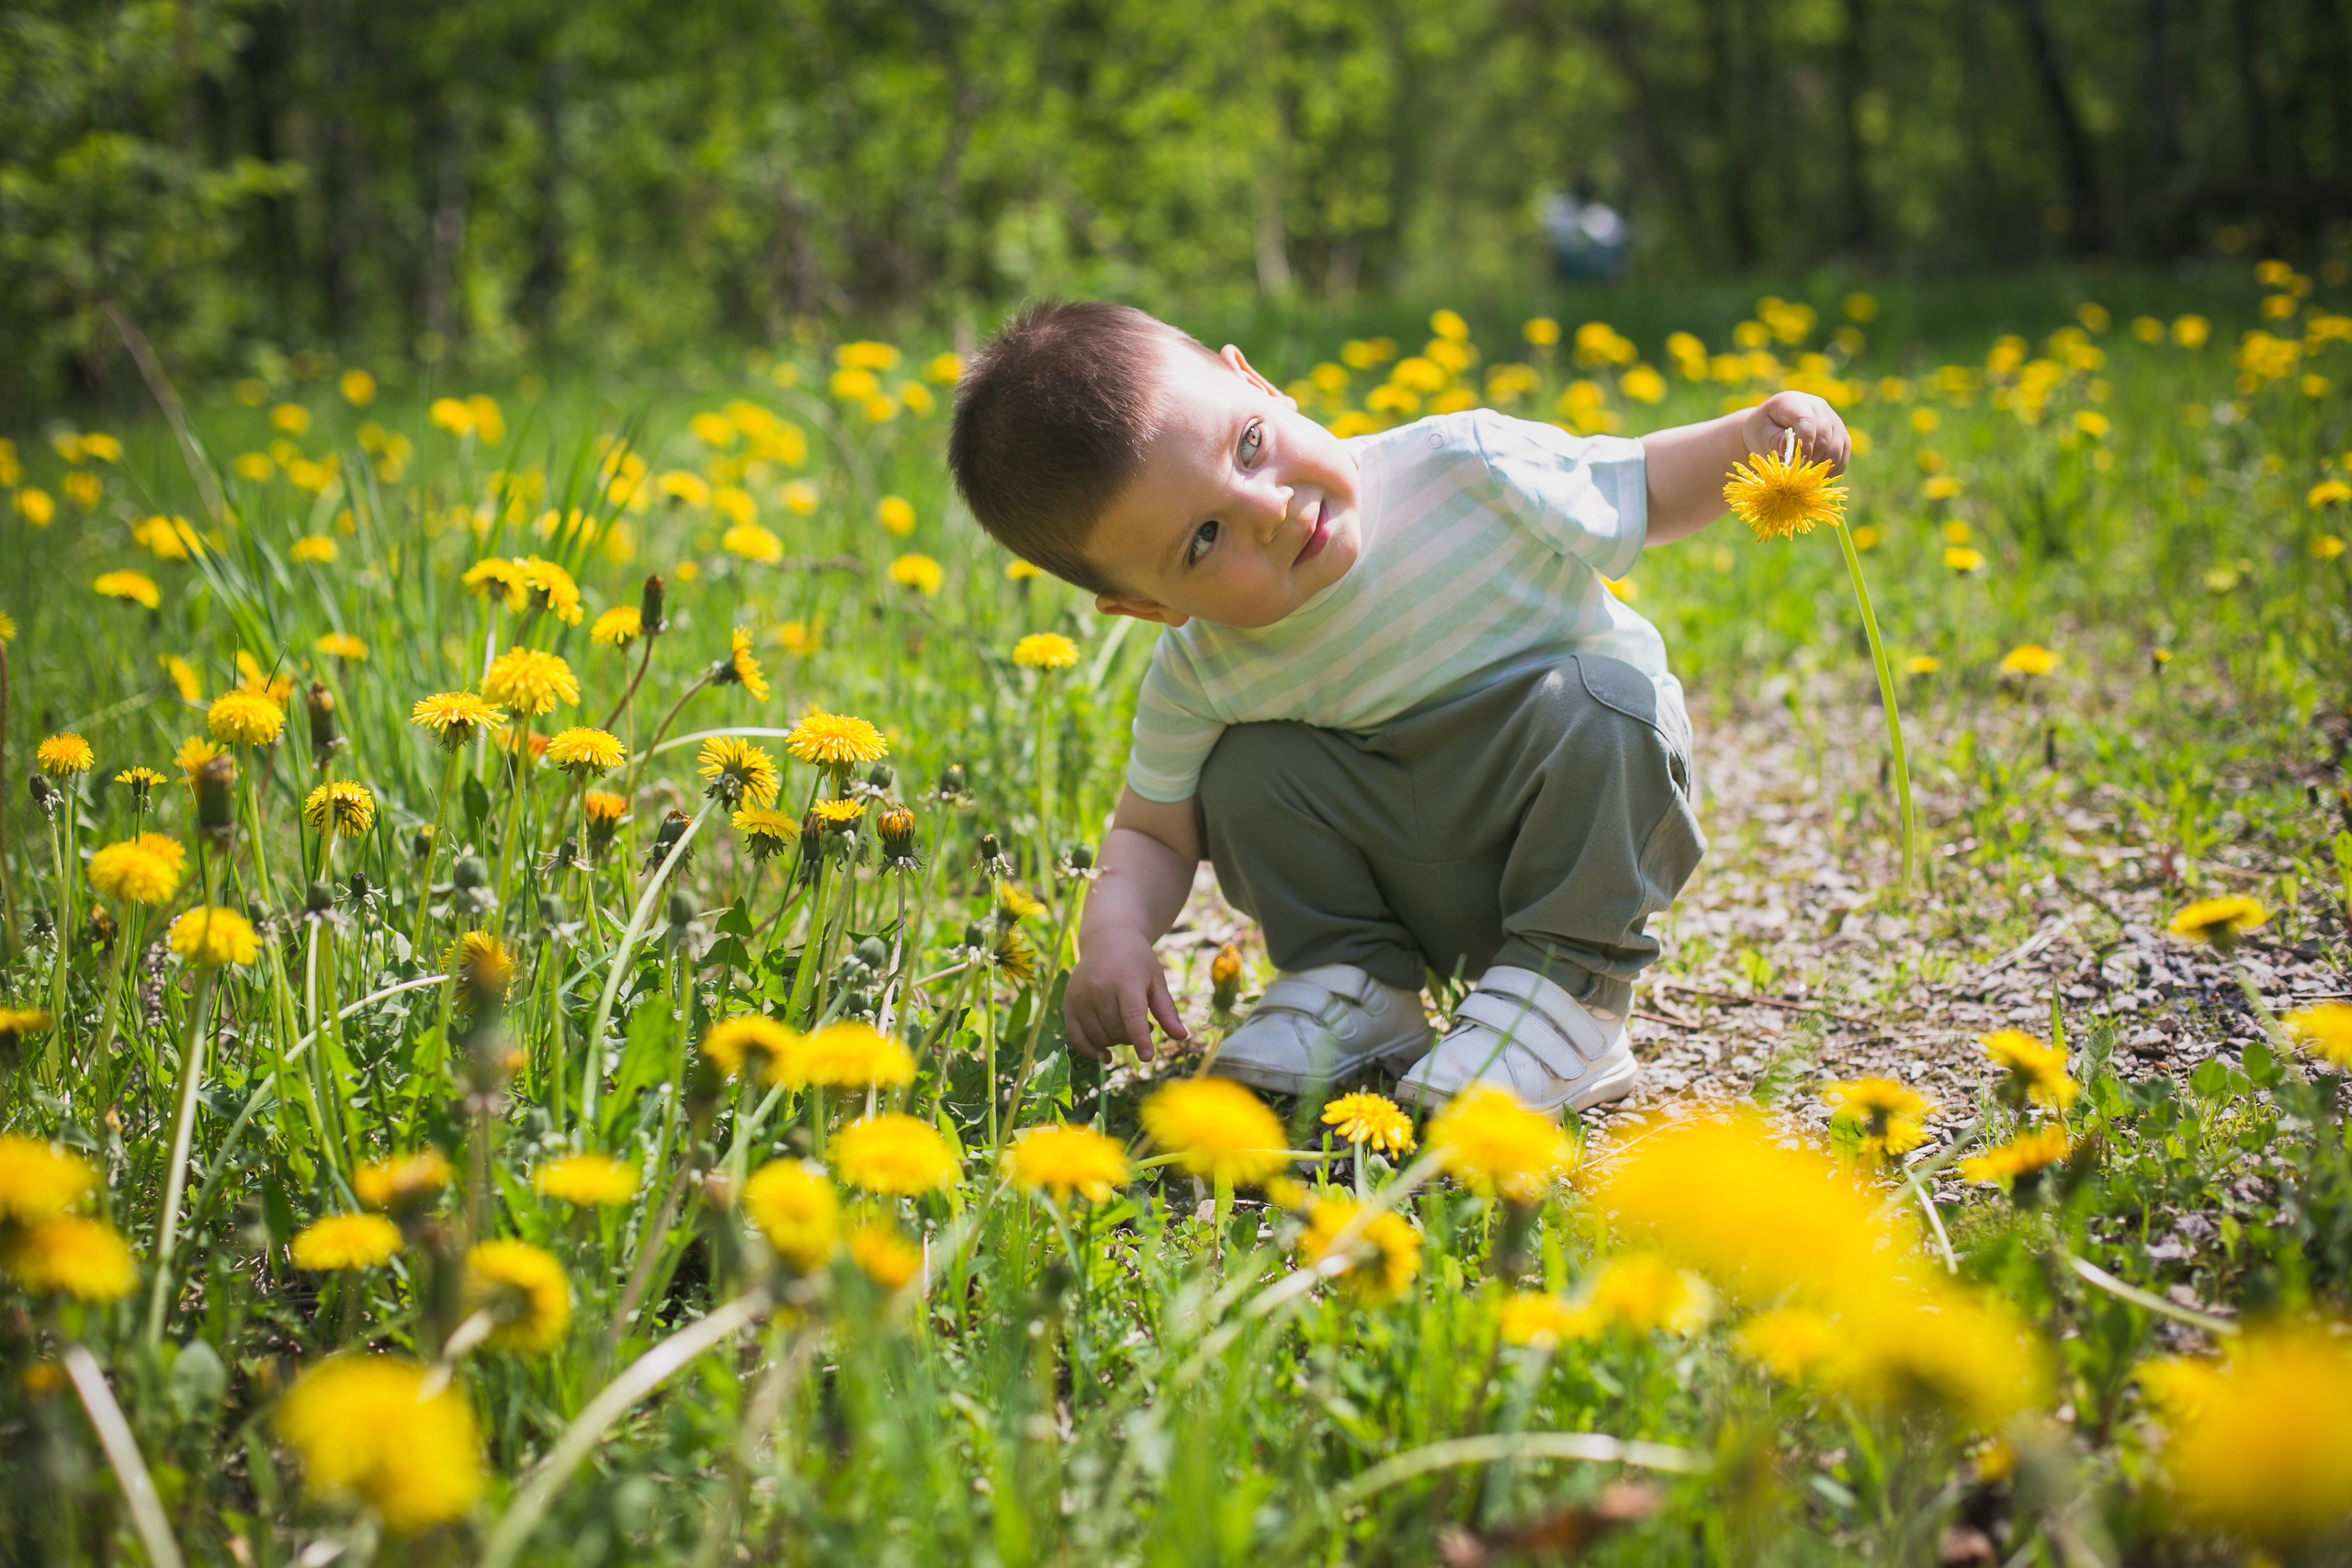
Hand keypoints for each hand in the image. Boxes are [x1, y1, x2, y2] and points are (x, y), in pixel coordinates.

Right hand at [1063, 925, 1188, 1060]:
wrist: (1107, 939)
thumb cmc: (1137, 963)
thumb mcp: (1156, 981)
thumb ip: (1167, 1010)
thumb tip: (1182, 1037)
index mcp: (1125, 980)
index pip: (1132, 1016)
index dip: (1140, 1039)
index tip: (1147, 1058)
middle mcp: (1099, 988)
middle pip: (1116, 1031)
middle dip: (1132, 1036)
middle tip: (1144, 1024)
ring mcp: (1080, 996)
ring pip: (1099, 1037)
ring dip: (1115, 1041)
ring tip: (1125, 1025)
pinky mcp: (1068, 1003)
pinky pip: (1076, 1038)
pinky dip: (1090, 1050)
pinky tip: (1105, 1055)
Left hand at [1741, 391, 1849, 474]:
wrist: (1770, 432)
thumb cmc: (1762, 432)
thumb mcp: (1760, 434)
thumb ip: (1773, 439)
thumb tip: (1787, 447)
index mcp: (1794, 401)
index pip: (1806, 420)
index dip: (1804, 444)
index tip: (1796, 463)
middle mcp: (1818, 406)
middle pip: (1824, 435)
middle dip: (1812, 458)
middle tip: (1798, 475)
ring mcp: (1833, 420)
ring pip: (1837, 446)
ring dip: (1823, 466)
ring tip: (1805, 477)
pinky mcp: (1841, 436)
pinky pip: (1843, 455)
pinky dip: (1832, 470)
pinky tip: (1817, 478)